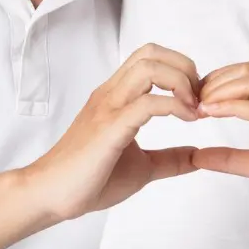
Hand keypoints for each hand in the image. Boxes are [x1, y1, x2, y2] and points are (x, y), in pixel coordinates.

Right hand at [33, 44, 202, 220]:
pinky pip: (147, 103)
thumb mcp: (142, 167)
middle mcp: (111, 94)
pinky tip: (186, 121)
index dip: (182, 70)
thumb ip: (169, 158)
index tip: (198, 100)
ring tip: (193, 109)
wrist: (49, 196)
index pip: (150, 57)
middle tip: (200, 99)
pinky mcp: (109, 128)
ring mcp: (108, 108)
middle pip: (151, 52)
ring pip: (149, 67)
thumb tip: (198, 156)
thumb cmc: (88, 180)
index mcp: (116, 96)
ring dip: (181, 82)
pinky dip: (174, 106)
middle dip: (185, 68)